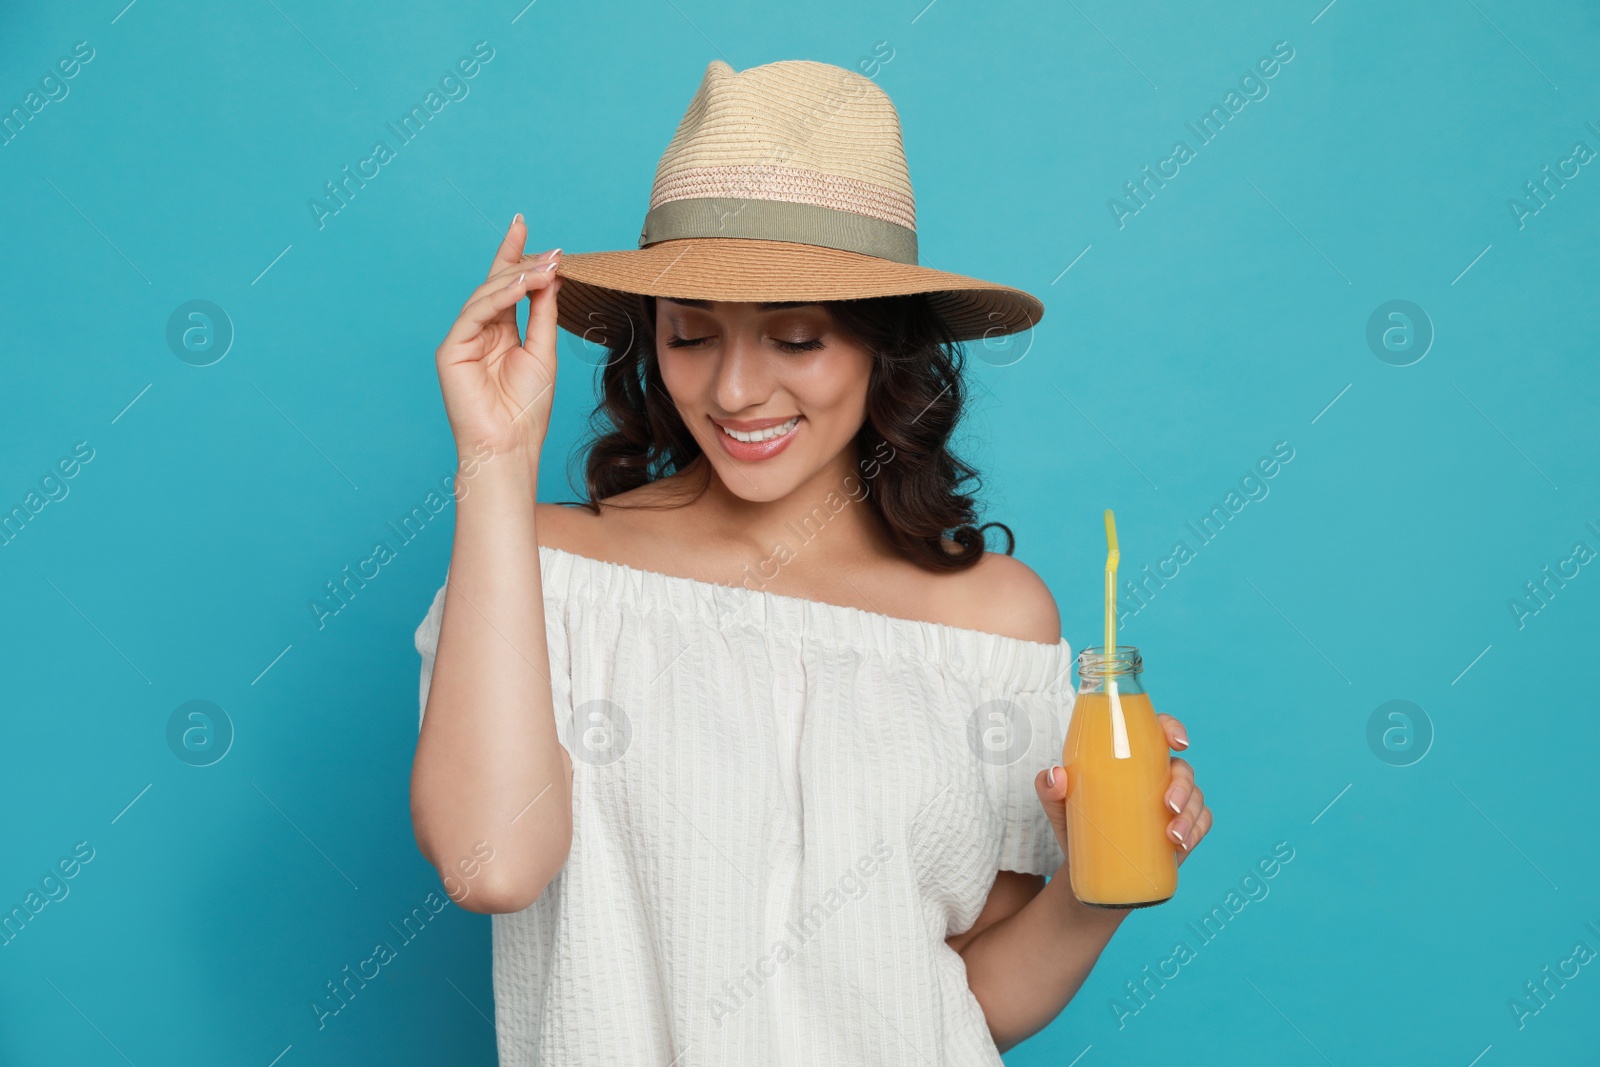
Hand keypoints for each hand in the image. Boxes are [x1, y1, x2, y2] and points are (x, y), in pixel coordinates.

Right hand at [434, 214, 562, 460]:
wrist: (509, 445)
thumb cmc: (526, 409)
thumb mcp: (542, 352)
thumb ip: (543, 312)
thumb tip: (550, 275)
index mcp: (501, 333)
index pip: (507, 286)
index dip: (514, 255)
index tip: (523, 224)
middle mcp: (480, 332)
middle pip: (496, 285)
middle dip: (521, 263)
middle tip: (552, 251)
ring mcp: (463, 339)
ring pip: (486, 296)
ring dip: (517, 279)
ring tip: (545, 268)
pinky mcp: (451, 350)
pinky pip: (474, 314)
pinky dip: (498, 298)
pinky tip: (521, 287)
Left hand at [1033, 712, 1210, 868]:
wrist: (1086, 866)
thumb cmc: (1075, 823)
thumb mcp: (1057, 804)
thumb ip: (1048, 788)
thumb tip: (1056, 775)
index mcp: (1130, 759)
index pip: (1156, 732)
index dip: (1172, 728)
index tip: (1177, 742)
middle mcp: (1156, 776)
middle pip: (1182, 768)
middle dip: (1183, 785)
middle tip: (1167, 806)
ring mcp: (1171, 804)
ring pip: (1195, 797)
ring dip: (1191, 814)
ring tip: (1174, 836)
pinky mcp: (1180, 830)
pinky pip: (1201, 822)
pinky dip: (1197, 830)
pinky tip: (1183, 844)